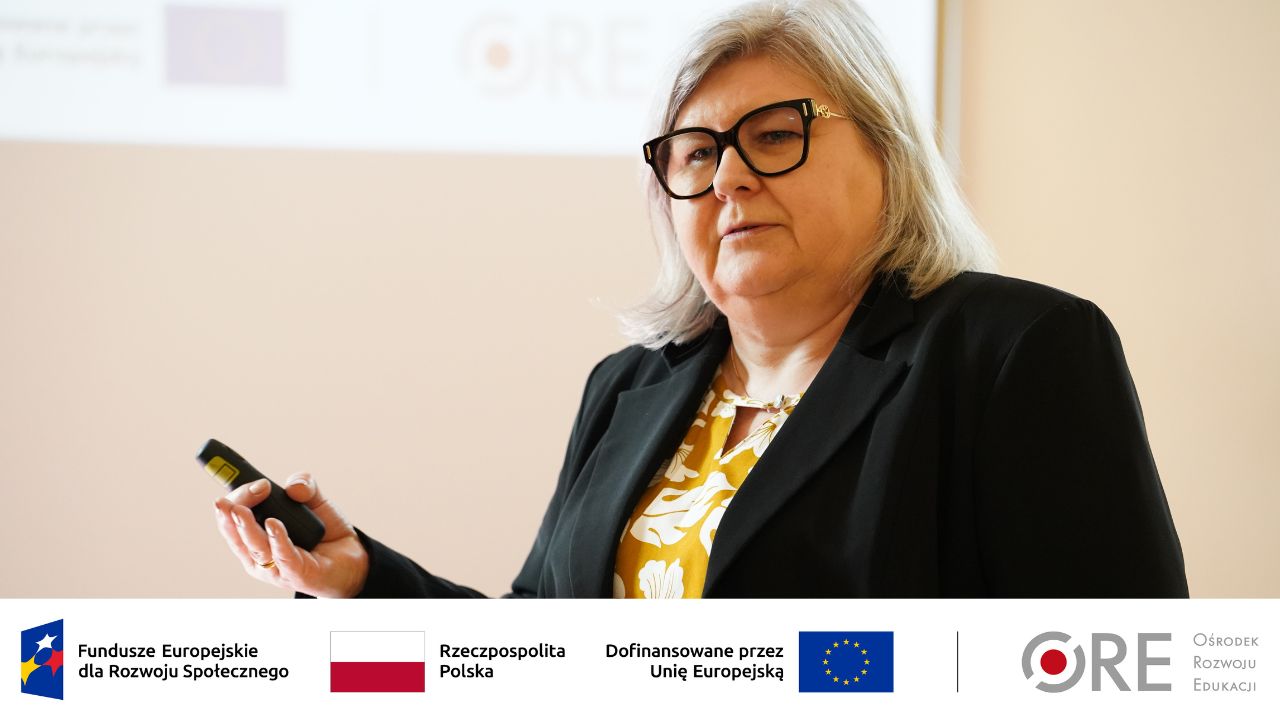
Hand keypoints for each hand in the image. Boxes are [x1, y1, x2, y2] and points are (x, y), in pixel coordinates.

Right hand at [213, 472, 368, 597]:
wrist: (352, 556)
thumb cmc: (323, 532)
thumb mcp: (315, 501)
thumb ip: (305, 486)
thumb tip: (294, 486)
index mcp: (256, 537)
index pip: (231, 520)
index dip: (233, 499)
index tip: (239, 479)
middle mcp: (260, 555)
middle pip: (236, 535)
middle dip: (230, 514)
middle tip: (229, 498)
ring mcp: (277, 568)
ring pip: (255, 548)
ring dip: (246, 528)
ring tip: (239, 510)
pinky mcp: (298, 575)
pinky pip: (284, 557)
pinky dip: (277, 539)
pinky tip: (273, 524)